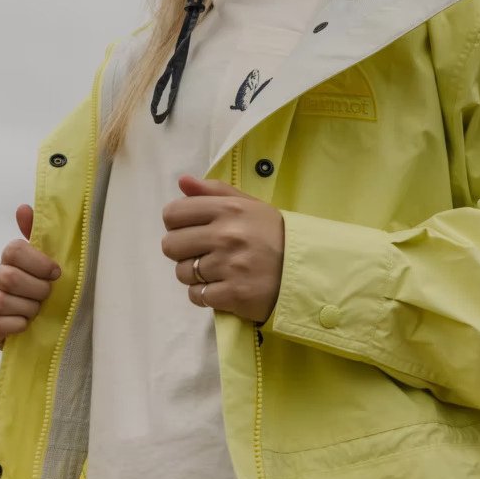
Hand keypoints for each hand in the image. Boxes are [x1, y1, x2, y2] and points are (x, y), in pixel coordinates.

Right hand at [0, 204, 61, 349]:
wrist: (52, 328)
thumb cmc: (51, 290)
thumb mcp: (51, 264)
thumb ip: (40, 235)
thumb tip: (23, 208)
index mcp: (11, 261)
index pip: (13, 250)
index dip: (37, 262)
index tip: (56, 273)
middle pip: (7, 276)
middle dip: (35, 288)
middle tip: (48, 295)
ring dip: (27, 308)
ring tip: (38, 312)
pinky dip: (15, 326)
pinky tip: (27, 326)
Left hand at [161, 175, 284, 323]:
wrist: (309, 270)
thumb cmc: (275, 235)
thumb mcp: (250, 205)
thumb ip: (215, 191)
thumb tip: (182, 182)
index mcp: (228, 209)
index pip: (173, 214)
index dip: (176, 224)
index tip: (192, 231)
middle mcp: (226, 235)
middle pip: (170, 245)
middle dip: (183, 251)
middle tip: (204, 253)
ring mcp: (230, 266)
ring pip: (182, 273)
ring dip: (195, 275)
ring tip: (218, 271)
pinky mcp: (234, 294)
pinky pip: (197, 296)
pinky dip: (206, 295)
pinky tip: (223, 287)